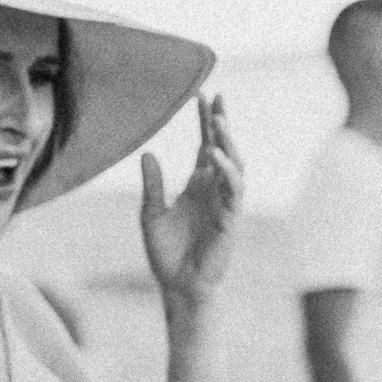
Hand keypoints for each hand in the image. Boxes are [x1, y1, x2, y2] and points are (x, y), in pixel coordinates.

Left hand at [140, 95, 243, 307]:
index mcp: (198, 185)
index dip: (206, 122)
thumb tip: (147, 153)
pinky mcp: (230, 220)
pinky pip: (233, 191)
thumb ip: (152, 185)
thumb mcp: (151, 214)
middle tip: (217, 98)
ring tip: (219, 120)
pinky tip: (215, 155)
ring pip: (234, 165)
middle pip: (224, 148)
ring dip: (228, 142)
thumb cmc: (166, 253)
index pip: (206, 146)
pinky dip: (226, 171)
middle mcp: (215, 190)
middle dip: (222, 123)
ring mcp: (225, 203)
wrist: (177, 286)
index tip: (202, 94)